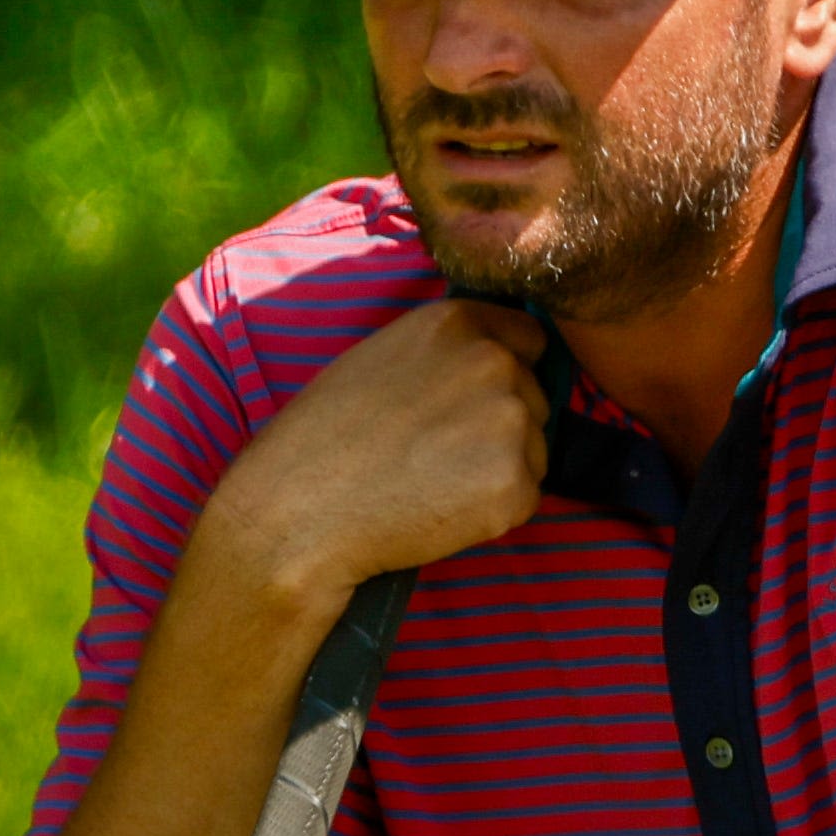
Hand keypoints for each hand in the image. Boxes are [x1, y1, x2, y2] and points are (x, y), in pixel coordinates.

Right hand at [195, 293, 549, 603]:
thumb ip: (444, 354)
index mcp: (457, 322)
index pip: (529, 339)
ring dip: (499, 470)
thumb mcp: (380, 358)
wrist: (300, 511)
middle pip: (534, 398)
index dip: (506, 373)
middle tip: (435, 454)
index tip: (471, 404)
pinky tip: (440, 512)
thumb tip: (495, 363)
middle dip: (500, 427)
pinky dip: (492, 513)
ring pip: (534, 451)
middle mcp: (493, 362)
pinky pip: (524, 499)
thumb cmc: (324, 437)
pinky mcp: (514, 484)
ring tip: (432, 484)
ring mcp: (509, 423)